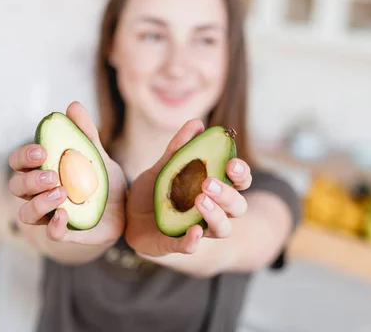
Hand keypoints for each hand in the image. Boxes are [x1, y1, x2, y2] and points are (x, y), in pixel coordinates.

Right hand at [8, 101, 125, 245]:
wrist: (123, 206)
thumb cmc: (100, 177)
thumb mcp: (95, 152)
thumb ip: (84, 132)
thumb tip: (73, 106)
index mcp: (40, 170)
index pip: (18, 162)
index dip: (24, 156)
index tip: (42, 151)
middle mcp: (38, 194)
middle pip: (17, 187)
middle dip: (30, 181)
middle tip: (52, 176)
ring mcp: (49, 215)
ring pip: (26, 214)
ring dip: (39, 204)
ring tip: (61, 193)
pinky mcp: (66, 232)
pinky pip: (51, 235)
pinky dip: (54, 227)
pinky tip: (64, 216)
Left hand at [125, 119, 251, 256]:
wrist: (129, 216)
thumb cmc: (157, 190)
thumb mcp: (165, 165)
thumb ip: (180, 147)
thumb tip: (197, 123)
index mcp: (215, 189)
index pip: (239, 182)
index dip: (241, 174)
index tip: (231, 164)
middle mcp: (213, 211)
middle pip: (237, 207)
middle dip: (228, 195)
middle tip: (209, 183)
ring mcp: (198, 230)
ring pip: (222, 229)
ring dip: (215, 215)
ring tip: (200, 200)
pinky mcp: (178, 244)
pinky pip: (191, 247)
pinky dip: (194, 241)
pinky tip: (193, 232)